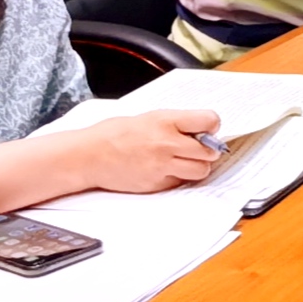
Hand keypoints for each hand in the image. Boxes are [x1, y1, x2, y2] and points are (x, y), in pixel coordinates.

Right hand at [81, 110, 222, 191]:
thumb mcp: (149, 117)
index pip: (209, 120)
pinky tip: (167, 169)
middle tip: (199, 147)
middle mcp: (167, 144)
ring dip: (198, 166)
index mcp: (166, 121)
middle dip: (208, 149)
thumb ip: (176, 123)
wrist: (90, 155)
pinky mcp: (157, 184)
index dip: (212, 125)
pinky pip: (181, 182)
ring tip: (185, 160)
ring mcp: (162, 166)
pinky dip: (180, 177)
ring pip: (201, 170)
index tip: (208, 128)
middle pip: (210, 151)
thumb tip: (202, 129)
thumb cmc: (116, 133)